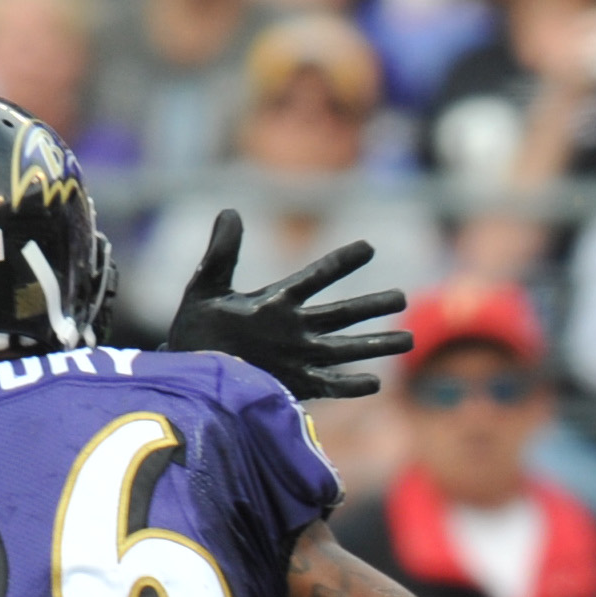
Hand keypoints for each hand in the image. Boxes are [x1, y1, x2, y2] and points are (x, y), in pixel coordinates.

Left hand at [161, 209, 414, 398]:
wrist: (187, 376)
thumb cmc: (196, 332)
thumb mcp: (206, 286)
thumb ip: (222, 252)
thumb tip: (229, 211)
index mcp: (277, 303)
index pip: (316, 277)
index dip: (341, 263)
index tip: (369, 247)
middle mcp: (294, 330)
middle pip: (342, 315)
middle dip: (372, 305)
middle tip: (402, 296)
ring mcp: (296, 358)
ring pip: (345, 348)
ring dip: (376, 344)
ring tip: (408, 338)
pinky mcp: (291, 386)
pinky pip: (327, 385)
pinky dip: (350, 384)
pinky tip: (375, 381)